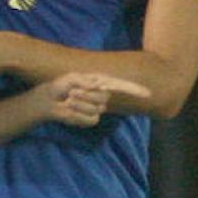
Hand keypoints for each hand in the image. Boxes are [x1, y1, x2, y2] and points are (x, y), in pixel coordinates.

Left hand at [34, 72, 149, 127]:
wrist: (49, 100)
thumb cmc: (61, 86)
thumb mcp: (72, 78)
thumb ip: (86, 81)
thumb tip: (97, 86)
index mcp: (100, 83)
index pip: (122, 87)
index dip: (134, 90)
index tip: (148, 94)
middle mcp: (101, 96)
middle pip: (103, 98)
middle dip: (86, 95)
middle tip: (72, 92)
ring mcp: (97, 109)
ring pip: (95, 109)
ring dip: (79, 104)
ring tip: (68, 100)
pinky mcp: (90, 120)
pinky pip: (89, 119)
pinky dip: (77, 114)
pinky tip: (70, 110)